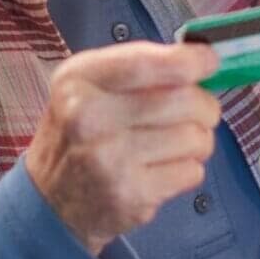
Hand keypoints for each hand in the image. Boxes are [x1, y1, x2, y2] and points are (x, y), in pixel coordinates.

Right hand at [25, 41, 220, 254]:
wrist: (50, 200)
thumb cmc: (79, 133)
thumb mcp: (88, 85)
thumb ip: (138, 65)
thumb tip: (200, 58)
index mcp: (79, 80)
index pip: (146, 64)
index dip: (189, 61)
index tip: (209, 61)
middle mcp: (89, 117)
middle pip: (183, 101)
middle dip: (205, 105)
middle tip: (200, 111)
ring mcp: (110, 160)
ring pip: (195, 138)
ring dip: (199, 139)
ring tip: (178, 142)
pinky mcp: (131, 195)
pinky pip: (192, 172)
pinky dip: (189, 168)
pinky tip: (165, 167)